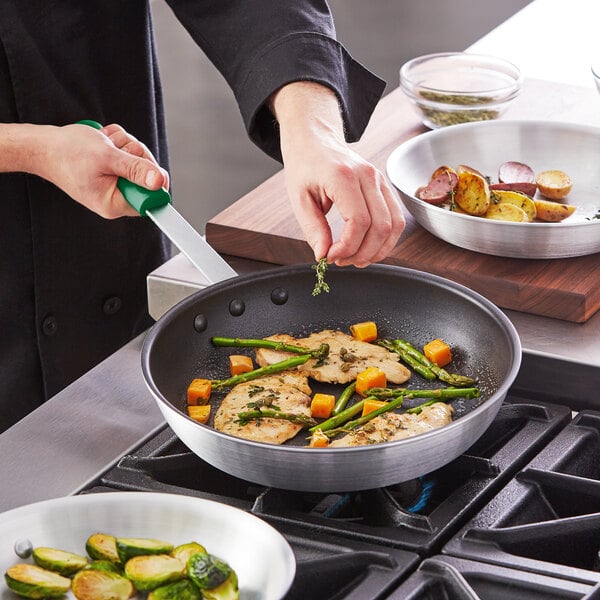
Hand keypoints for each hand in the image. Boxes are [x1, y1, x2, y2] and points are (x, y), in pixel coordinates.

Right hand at [35, 123, 167, 217]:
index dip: (153, 179)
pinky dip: (118, 143)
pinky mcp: (113, 171)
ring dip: (124, 145)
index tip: (142, 163)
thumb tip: (159, 181)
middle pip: (148, 175)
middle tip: (115, 148)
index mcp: (114, 204)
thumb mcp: (106, 158)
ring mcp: (115, 183)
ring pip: (139, 159)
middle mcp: (116, 197)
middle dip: (135, 154)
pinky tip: (103, 143)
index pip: (150, 199)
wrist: (43, 145)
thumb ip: (135, 170)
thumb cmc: (67, 152)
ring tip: (104, 144)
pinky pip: (128, 153)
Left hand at [271, 82, 404, 266]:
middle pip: (381, 226)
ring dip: (378, 250)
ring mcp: (380, 180)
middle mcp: (368, 176)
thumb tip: (323, 255)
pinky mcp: (385, 187)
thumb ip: (313, 228)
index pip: (358, 221)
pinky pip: (397, 219)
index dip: (347, 247)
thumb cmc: (305, 167)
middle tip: (341, 261)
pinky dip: (386, 240)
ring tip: (356, 259)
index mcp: (343, 176)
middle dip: (363, 253)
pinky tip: (368, 248)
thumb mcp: (299, 199)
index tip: (330, 257)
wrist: (315, 141)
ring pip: (395, 225)